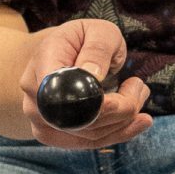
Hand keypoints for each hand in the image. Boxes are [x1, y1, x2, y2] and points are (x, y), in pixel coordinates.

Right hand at [19, 18, 152, 150]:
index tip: (130, 88)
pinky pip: (88, 142)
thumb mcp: (98, 30)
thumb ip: (97, 48)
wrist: (62, 53)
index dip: (96, 101)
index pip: (65, 92)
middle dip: (121, 107)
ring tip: (139, 93)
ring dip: (123, 119)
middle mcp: (34, 96)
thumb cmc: (83, 39)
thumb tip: (93, 74)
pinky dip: (118, 133)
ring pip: (89, 134)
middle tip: (139, 85)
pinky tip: (140, 122)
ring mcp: (40, 120)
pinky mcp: (54, 135)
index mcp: (43, 62)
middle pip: (80, 119)